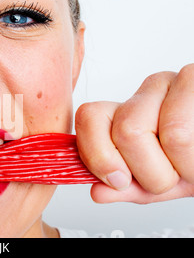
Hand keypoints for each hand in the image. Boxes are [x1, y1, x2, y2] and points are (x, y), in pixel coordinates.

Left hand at [75, 64, 193, 203]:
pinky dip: (190, 164)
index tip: (120, 181)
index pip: (89, 117)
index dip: (98, 155)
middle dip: (146, 173)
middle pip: (124, 132)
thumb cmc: (193, 164)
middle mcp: (147, 91)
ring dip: (173, 171)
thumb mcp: (159, 183)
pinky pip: (179, 135)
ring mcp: (176, 81)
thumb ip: (127, 188)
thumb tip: (97, 192)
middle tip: (170, 178)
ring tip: (189, 168)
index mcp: (127, 111)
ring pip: (153, 133)